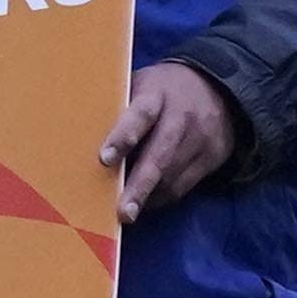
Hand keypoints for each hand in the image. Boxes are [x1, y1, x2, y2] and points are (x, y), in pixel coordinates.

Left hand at [100, 64, 238, 224]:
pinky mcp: (212, 157)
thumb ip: (119, 108)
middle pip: (160, 155)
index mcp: (157, 95)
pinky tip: (147, 201)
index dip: (123, 137)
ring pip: (172, 177)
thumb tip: (80, 135)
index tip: (105, 159)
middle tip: (123, 212)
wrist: (217, 88)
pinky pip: (184, 186)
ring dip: (148, 197)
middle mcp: (181, 117)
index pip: (140, 115)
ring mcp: (200, 138)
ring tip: (127, 211)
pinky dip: (162, 197)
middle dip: (140, 186)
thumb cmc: (162, 91)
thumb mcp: (140, 85)